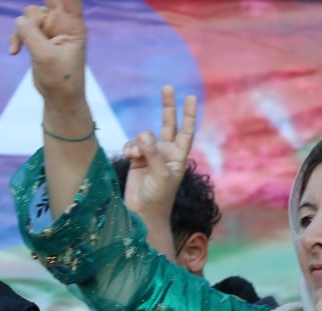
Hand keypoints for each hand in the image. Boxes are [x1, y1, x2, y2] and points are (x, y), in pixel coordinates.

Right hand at [9, 1, 87, 107]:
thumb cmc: (61, 80)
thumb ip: (32, 36)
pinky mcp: (38, 37)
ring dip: (21, 30)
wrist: (59, 98)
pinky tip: (13, 53)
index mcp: (74, 25)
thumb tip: (18, 19)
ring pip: (29, 14)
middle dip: (40, 3)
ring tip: (19, 49)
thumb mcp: (45, 58)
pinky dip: (16, 37)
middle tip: (32, 18)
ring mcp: (50, 28)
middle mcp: (63, 22)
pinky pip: (22, 28)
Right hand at [121, 85, 197, 223]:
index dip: (189, 115)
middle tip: (167, 87)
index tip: (191, 97)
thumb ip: (153, 153)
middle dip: (168, 107)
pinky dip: (130, 148)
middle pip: (168, 124)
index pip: (186, 131)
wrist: (143, 212)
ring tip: (136, 156)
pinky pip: (132, 144)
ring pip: (143, 136)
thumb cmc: (159, 197)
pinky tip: (130, 157)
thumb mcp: (160, 175)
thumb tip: (145, 133)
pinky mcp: (137, 159)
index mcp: (178, 156)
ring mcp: (151, 155)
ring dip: (138, 143)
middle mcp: (166, 153)